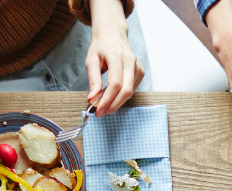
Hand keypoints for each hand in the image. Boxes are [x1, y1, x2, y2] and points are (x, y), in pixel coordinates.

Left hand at [87, 0, 142, 115]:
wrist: (113, 35)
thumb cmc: (101, 47)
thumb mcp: (91, 60)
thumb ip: (93, 79)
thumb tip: (92, 98)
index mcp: (116, 56)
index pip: (115, 83)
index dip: (107, 99)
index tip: (98, 110)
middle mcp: (130, 61)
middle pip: (126, 91)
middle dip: (113, 105)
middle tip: (101, 113)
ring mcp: (137, 67)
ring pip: (130, 92)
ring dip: (117, 102)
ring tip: (103, 104)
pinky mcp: (140, 72)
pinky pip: (132, 89)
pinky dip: (121, 96)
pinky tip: (112, 96)